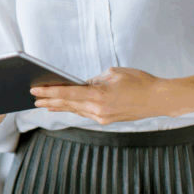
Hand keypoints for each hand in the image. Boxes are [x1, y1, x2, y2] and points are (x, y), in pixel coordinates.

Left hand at [30, 67, 176, 124]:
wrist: (159, 100)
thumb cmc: (139, 81)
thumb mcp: (114, 73)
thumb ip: (95, 80)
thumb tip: (83, 85)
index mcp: (98, 96)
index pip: (67, 93)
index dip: (49, 91)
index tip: (35, 89)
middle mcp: (98, 110)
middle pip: (68, 104)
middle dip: (49, 100)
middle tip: (33, 97)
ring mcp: (103, 117)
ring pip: (76, 110)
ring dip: (59, 107)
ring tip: (44, 103)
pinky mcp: (107, 120)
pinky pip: (86, 113)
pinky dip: (74, 109)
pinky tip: (66, 107)